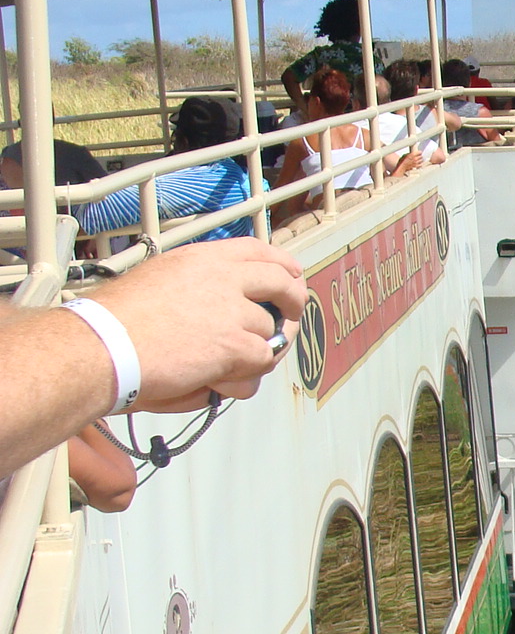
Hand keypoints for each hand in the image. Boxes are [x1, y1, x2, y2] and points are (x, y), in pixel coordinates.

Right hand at [90, 238, 305, 405]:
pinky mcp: (234, 344)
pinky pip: (260, 363)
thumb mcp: (159, 280)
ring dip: (256, 354)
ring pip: (270, 332)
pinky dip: (245, 379)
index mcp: (203, 259)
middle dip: (294, 302)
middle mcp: (223, 278)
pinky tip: (220, 382)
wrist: (102, 344)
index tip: (292, 276)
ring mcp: (232, 310)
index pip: (258, 251)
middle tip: (290, 320)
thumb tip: (227, 302)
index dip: (282, 265)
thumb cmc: (116, 321)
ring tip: (228, 368)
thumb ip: (196, 285)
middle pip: (282, 283)